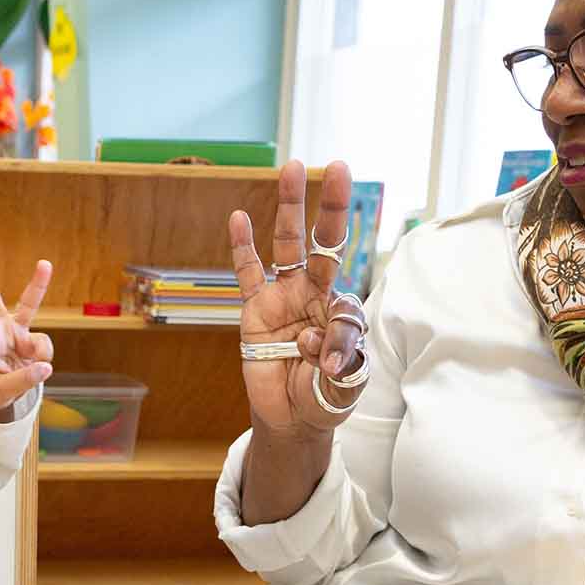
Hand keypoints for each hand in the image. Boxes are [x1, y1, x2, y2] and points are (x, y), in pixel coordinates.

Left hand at [0, 238, 53, 415]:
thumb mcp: (1, 391)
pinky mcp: (30, 337)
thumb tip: (45, 367)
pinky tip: (34, 367)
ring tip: (44, 264)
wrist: (0, 390)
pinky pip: (44, 346)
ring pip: (28, 302)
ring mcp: (15, 330)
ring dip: (37, 281)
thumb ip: (22, 380)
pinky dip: (43, 359)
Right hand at [229, 160, 366, 437]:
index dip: (337, 339)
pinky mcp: (255, 309)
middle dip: (332, 206)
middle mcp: (315, 294)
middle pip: (324, 243)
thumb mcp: (346, 386)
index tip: (328, 368)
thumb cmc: (325, 396)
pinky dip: (242, 247)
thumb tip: (314, 345)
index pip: (345, 309)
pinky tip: (238, 218)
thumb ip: (341, 361)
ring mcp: (283, 297)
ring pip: (286, 245)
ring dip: (289, 208)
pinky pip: (248, 273)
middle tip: (340, 168)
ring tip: (292, 168)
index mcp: (342, 310)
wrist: (292, 417)